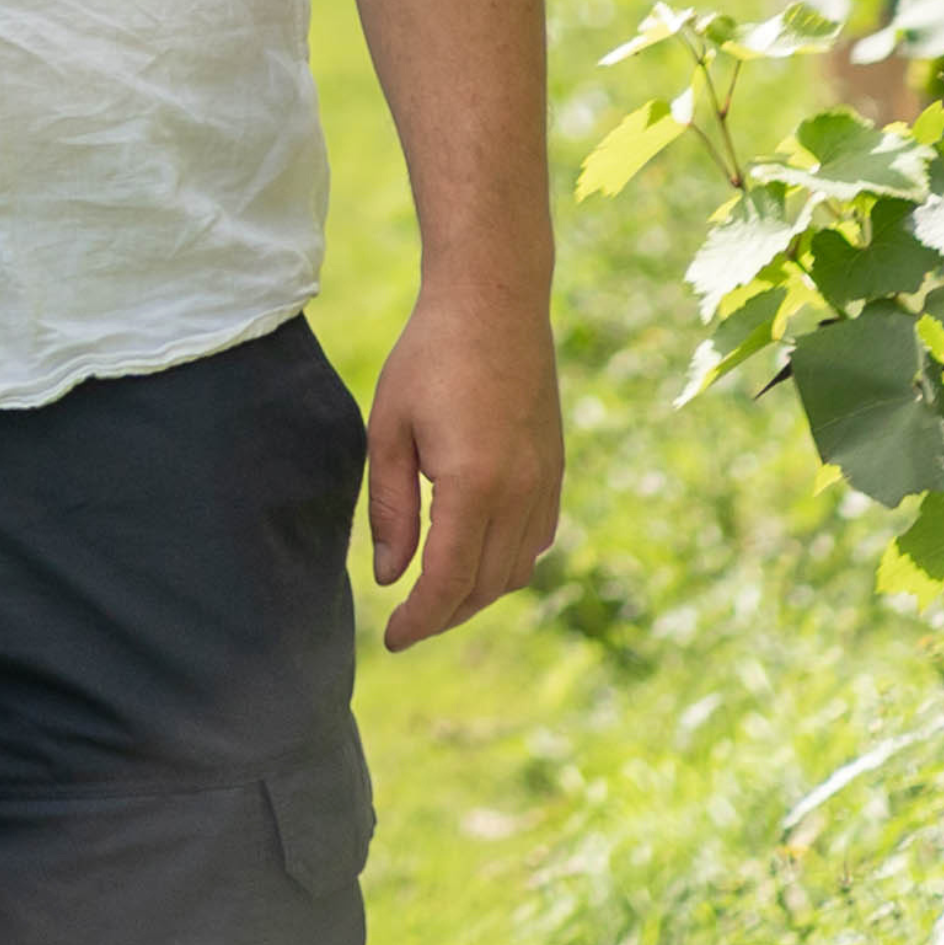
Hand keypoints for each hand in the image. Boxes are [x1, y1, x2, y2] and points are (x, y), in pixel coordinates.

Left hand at [364, 273, 561, 648]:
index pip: (448, 582)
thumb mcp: (388, 427)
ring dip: (476, 594)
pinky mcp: (555, 473)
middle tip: (406, 624)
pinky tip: (475, 556)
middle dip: (444, 615)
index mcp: (473, 486)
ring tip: (434, 596)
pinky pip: (535, 542)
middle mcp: (520, 496)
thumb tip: (387, 576)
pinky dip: (505, 564)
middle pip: (484, 587)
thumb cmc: (429, 358)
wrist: (495, 305)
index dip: (419, 620)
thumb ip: (389, 507)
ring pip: (515, 571)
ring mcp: (545, 486)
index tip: (391, 639)